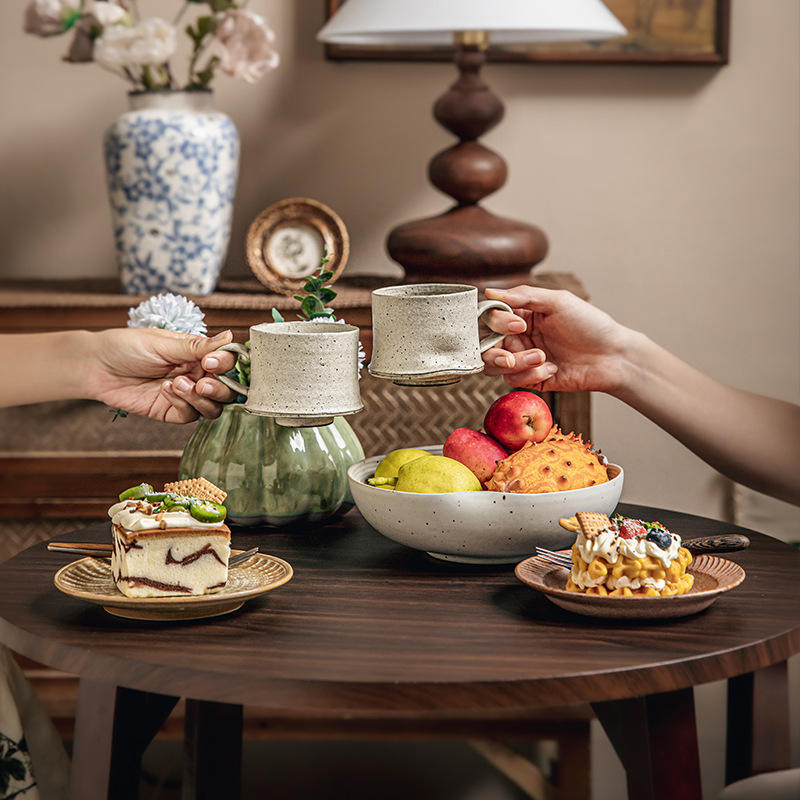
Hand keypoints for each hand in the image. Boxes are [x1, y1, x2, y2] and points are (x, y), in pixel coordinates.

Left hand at [86, 328, 238, 422]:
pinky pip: (190, 416)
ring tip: (178, 384)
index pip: (228, 362)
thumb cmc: (127, 347)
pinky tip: (165, 391)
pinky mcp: (170, 412)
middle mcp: (196, 375)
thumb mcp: (164, 343)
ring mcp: (185, 395)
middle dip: (219, 388)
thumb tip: (231, 337)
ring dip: (201, 398)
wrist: (96, 366)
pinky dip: (182, 405)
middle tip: (202, 383)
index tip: (211, 362)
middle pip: (226, 389)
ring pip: (212, 407)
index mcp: (199, 354)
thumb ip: (198, 346)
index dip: (226, 365)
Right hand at [481, 286, 631, 393]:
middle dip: (496, 352)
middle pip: (485, 346)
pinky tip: (553, 369)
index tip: (520, 325)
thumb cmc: (591, 324)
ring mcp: (524, 359)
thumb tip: (490, 293)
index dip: (498, 323)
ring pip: (496, 366)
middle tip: (512, 355)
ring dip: (516, 364)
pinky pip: (514, 380)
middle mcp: (519, 336)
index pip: (491, 318)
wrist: (613, 356)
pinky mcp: (532, 379)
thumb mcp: (558, 301)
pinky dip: (531, 375)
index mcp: (522, 314)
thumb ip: (523, 296)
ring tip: (542, 358)